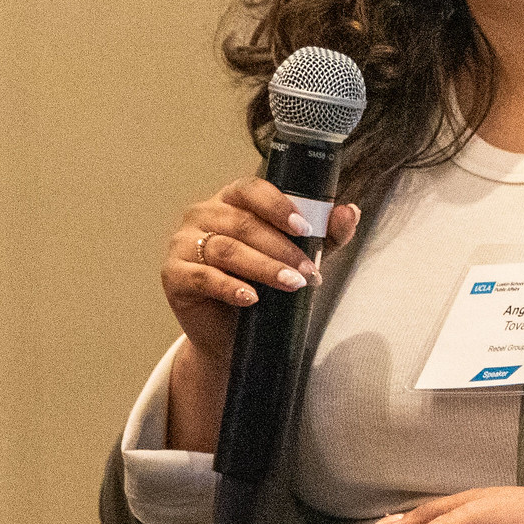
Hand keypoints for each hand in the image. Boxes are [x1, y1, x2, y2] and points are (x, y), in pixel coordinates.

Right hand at [159, 177, 358, 451]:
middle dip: (281, 248)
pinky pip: (203, 277)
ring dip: (264, 267)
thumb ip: (327, 235)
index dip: (278, 206)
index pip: (251, 190)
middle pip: (242, 224)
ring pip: (227, 249)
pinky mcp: (173, 274)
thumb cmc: (265, 284)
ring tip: (292, 284)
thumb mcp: (300, 257)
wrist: (232, 334)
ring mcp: (183, 243)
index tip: (307, 229)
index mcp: (231, 200)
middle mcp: (203, 215)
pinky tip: (251, 298)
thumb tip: (349, 211)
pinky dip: (230, 287)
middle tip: (309, 270)